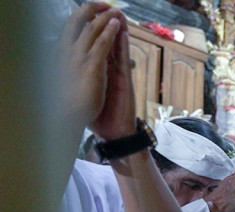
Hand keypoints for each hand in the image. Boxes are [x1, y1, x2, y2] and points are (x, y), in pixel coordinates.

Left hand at [59, 2, 128, 136]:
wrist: (114, 135)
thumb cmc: (102, 119)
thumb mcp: (88, 97)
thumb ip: (83, 84)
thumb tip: (70, 77)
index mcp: (97, 74)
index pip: (94, 48)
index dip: (91, 33)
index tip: (87, 17)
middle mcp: (107, 71)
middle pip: (105, 43)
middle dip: (104, 24)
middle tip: (106, 8)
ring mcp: (116, 76)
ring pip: (116, 47)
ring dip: (117, 29)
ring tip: (117, 13)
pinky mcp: (124, 82)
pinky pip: (122, 59)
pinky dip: (123, 45)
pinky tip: (123, 32)